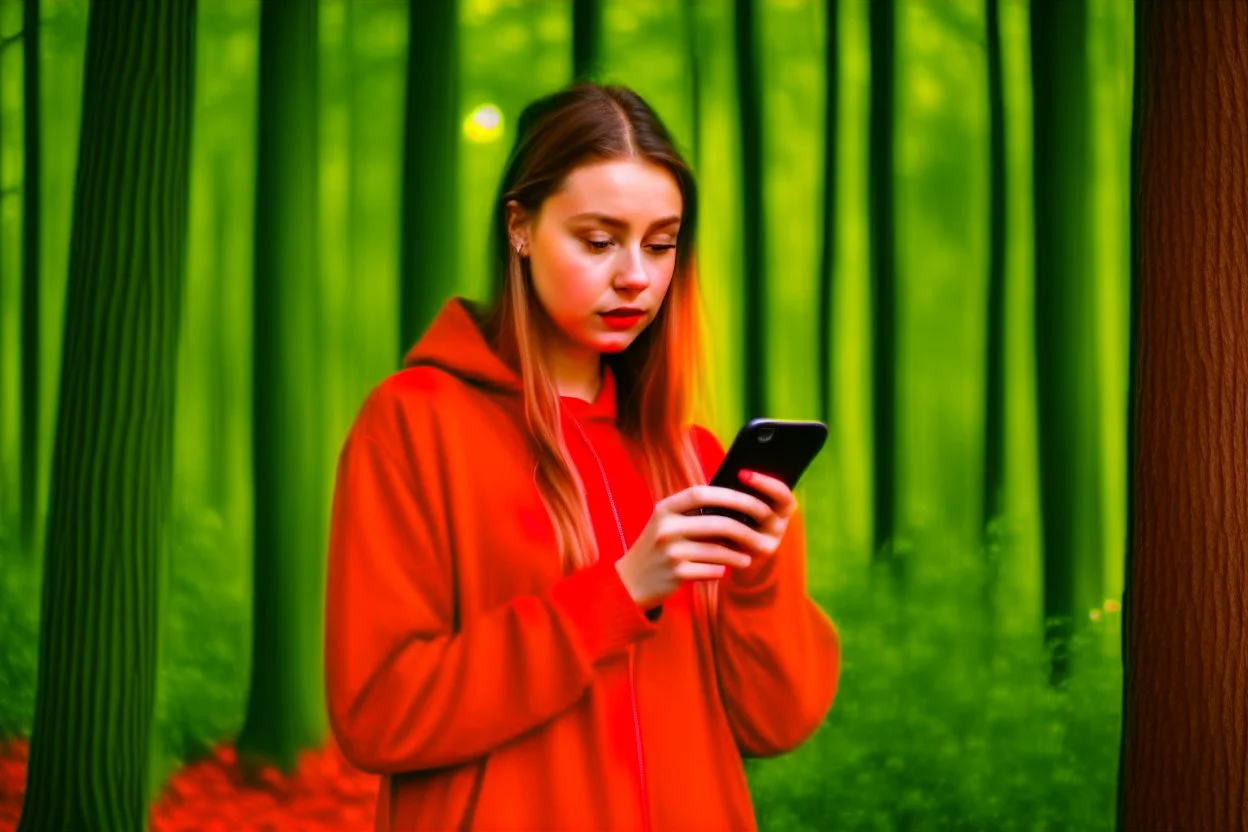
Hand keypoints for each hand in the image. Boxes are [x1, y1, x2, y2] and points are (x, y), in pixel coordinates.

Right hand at [614, 476, 793, 609]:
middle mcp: (666, 528)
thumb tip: (735, 504)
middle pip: (717, 523)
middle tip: (763, 533)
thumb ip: (692, 512)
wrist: (629, 582)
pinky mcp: (676, 574)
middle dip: (746, 528)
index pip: (700, 493)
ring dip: (739, 554)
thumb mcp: (666, 523)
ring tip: (749, 556)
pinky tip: (726, 570)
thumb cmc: (656, 548)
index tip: (753, 499)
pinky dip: (723, 570)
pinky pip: (712, 570)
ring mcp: (671, 552)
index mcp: (665, 509)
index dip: (729, 494)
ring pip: (718, 550)